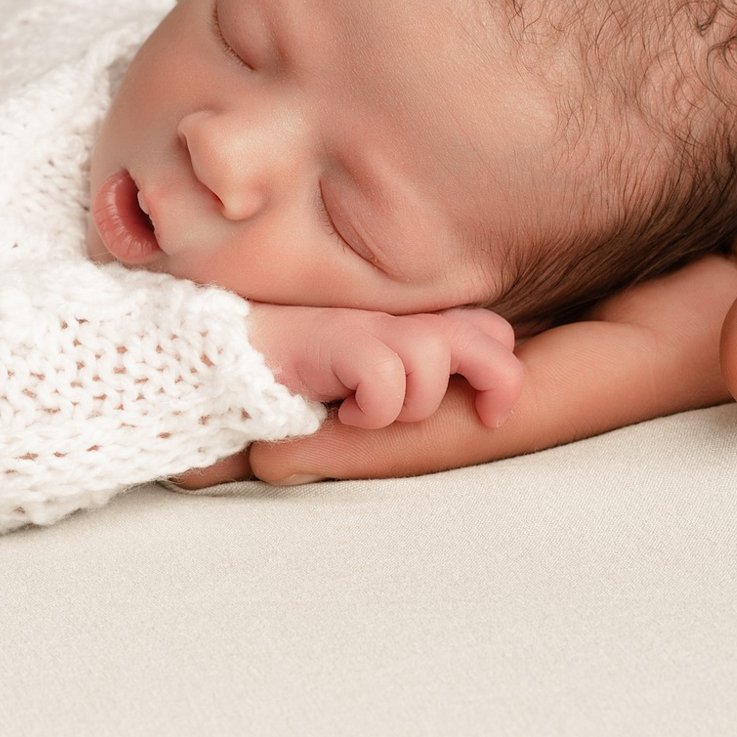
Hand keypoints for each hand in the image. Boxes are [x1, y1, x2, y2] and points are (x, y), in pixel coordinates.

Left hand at [208, 0, 736, 487]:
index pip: (522, 402)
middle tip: (193, 403)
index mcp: (691, 333)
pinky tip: (304, 251)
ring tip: (211, 335)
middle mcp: (628, 313)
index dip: (399, 429)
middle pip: (457, 378)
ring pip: (448, 319)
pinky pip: (472, 253)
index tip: (278, 444)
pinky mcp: (589, 218)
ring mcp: (602, 269)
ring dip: (338, 334)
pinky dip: (386, 261)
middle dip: (330, 396)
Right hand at [244, 302, 521, 429]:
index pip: (491, 330)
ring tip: (375, 415)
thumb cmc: (307, 377)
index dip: (502, 370)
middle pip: (487, 335)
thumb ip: (415, 383)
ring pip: (432, 360)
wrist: (233, 356)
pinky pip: (383, 380)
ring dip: (411, 404)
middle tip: (484, 417)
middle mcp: (400, 320)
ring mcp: (369, 325)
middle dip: (496, 380)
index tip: (488, 413)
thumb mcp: (372, 383)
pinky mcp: (337, 340)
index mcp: (413, 326)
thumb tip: (472, 414)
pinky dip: (371, 410)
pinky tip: (343, 415)